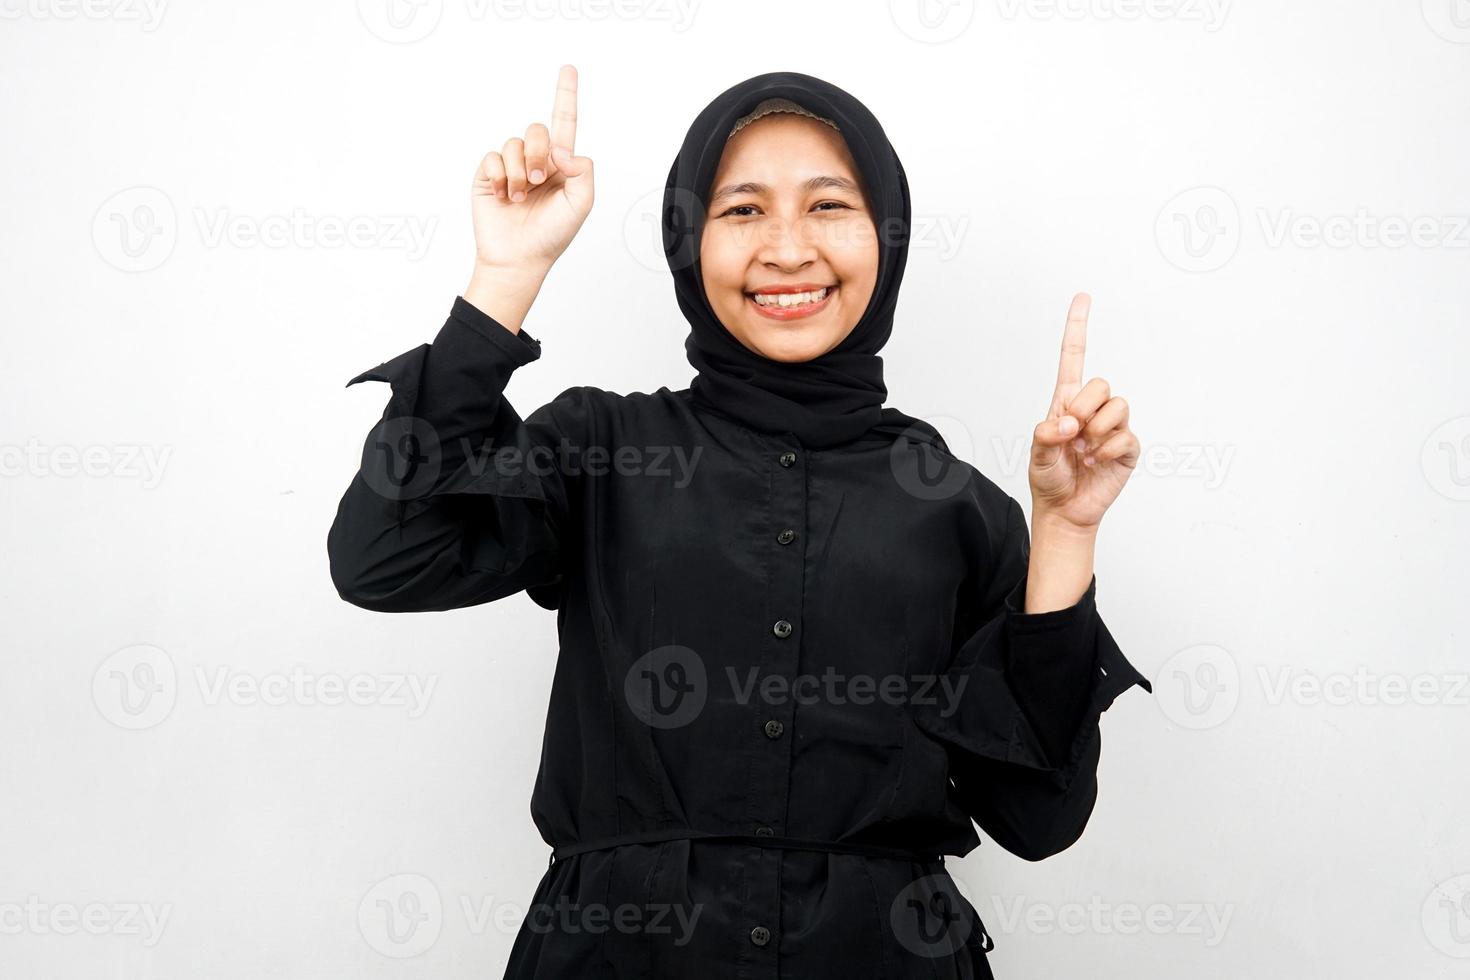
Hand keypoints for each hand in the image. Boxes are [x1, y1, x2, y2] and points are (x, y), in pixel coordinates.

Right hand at [469, 64, 594, 272]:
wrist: (518, 258)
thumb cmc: (552, 235)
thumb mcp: (581, 204)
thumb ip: (583, 170)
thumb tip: (561, 148)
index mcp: (562, 164)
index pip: (565, 123)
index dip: (566, 95)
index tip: (569, 68)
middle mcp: (537, 160)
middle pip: (538, 129)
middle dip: (539, 153)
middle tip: (539, 181)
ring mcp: (512, 167)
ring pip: (514, 142)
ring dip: (519, 172)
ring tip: (520, 197)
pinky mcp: (488, 175)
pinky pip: (492, 156)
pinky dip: (499, 176)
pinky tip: (502, 195)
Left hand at [1028, 293, 1139, 531]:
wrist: (1064, 511)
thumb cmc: (1048, 480)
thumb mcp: (1036, 455)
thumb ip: (1045, 435)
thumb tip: (1068, 424)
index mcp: (1065, 404)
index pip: (1073, 359)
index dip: (1077, 328)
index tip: (1082, 297)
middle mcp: (1091, 411)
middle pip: (1100, 383)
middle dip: (1084, 407)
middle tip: (1071, 434)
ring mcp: (1112, 428)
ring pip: (1117, 405)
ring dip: (1097, 430)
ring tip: (1084, 452)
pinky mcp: (1127, 448)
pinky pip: (1125, 435)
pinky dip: (1108, 450)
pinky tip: (1096, 462)